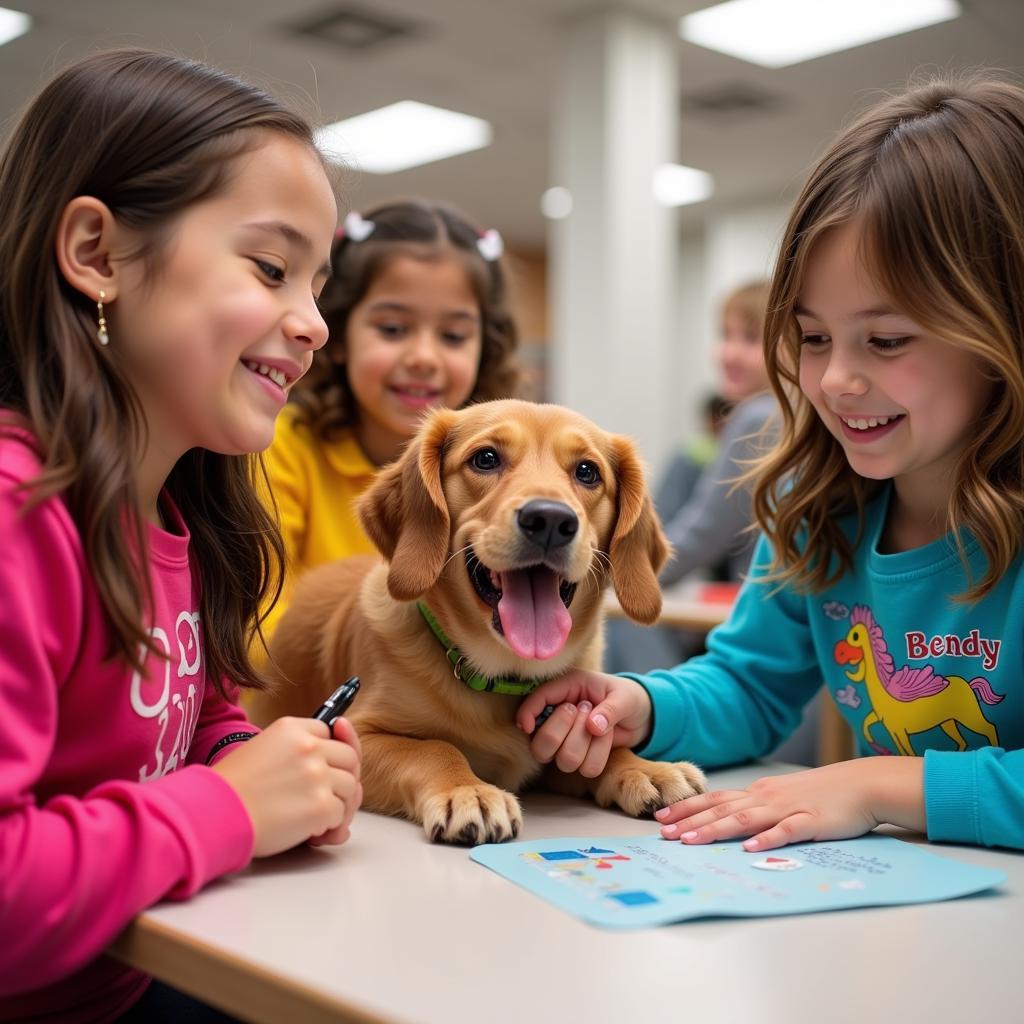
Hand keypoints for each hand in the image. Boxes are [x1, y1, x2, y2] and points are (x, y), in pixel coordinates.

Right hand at [211, 716, 362, 856]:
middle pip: (350, 758)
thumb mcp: (265, 750)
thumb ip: (299, 751)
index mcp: (293, 729)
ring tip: (318, 815)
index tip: (328, 766)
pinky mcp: (320, 806)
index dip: (333, 752)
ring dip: (338, 804)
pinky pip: (340, 814)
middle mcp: (309, 747)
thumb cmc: (233, 789)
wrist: (213, 814)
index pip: (332, 732)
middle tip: (331, 796)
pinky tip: (309, 829)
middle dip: (344, 778)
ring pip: (350, 787)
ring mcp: (317, 775)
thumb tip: (344, 769)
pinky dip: (329, 825)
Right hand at [516, 669, 651, 777]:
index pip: (535, 700)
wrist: (642, 715)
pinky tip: (604, 739)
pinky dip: (599, 756)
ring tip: (599, 725)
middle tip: (583, 710)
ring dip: (585, 745)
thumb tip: (594, 727)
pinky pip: (585, 769)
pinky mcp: (581, 758)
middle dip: (562, 732)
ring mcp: (568, 740)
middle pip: (541, 743)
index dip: (527, 714)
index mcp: (565, 689)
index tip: (526, 726)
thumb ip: (610, 709)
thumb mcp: (623, 697)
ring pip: (562, 760)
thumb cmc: (627, 696)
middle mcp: (560, 716)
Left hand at [654, 758, 924, 851]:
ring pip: (745, 819)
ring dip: (716, 829)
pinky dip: (767, 839)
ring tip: (692, 841)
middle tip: (664, 833)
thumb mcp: (782, 797)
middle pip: (722, 809)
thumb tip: (730, 822)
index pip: (715, 799)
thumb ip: (757, 808)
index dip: (687, 808)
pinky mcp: (811, 821)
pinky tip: (750, 847)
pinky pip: (786, 831)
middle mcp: (766, 797)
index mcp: (758, 792)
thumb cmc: (821, 793)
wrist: (862, 784)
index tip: (661, 817)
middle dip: (690, 821)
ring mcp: (787, 809)